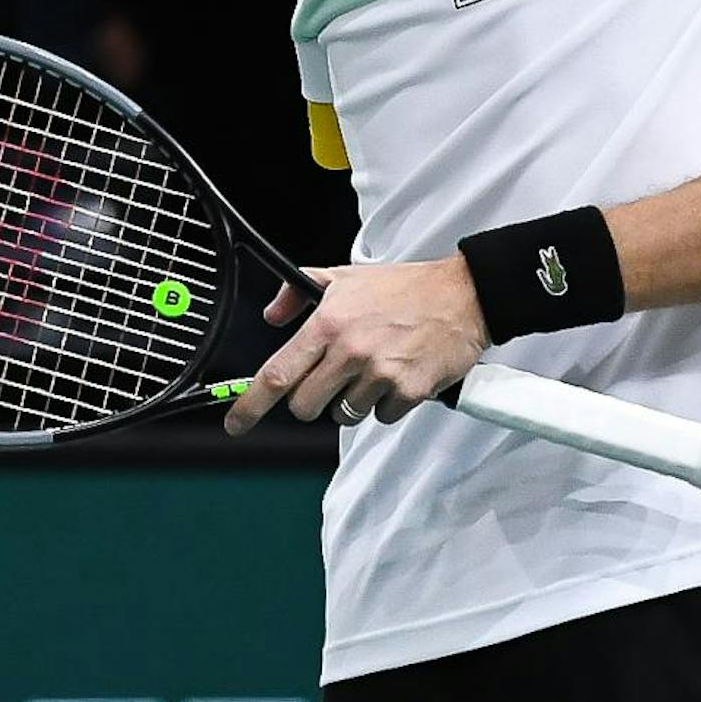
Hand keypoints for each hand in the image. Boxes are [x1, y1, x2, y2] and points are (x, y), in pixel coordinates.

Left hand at [222, 258, 486, 435]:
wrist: (464, 295)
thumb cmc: (404, 288)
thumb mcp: (345, 277)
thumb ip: (300, 292)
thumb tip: (272, 315)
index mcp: (328, 324)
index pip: (277, 374)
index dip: (250, 405)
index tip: (236, 424)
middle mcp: (350, 351)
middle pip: (305, 406)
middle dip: (312, 400)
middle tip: (332, 379)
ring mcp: (380, 374)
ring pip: (344, 414)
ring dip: (352, 400)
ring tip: (373, 369)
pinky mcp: (409, 391)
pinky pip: (381, 417)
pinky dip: (386, 404)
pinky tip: (398, 376)